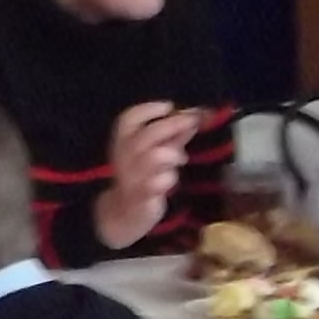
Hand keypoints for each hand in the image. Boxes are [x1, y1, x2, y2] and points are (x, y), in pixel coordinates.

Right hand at [93, 102, 196, 251]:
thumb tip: (196, 115)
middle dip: (173, 124)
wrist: (123, 212)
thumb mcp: (155, 151)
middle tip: (193, 121)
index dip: (149, 109)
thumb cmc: (142, 175)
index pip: (128, 118)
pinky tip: (170, 181)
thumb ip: (173, 134)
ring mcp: (131, 177)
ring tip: (180, 159)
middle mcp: (123, 156)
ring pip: (153, 157)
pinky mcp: (141, 196)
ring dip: (172, 154)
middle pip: (147, 134)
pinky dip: (168, 179)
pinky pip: (157, 184)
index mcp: (122, 141)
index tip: (170, 106)